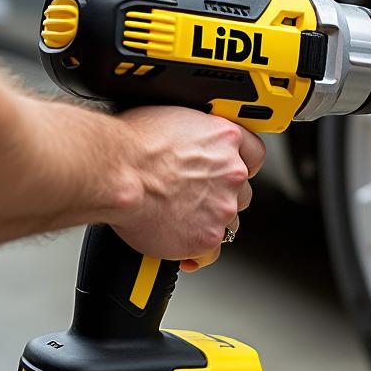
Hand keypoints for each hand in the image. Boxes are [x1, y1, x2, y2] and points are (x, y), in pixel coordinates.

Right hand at [108, 107, 264, 270]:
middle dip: (220, 196)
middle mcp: (231, 172)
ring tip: (181, 220)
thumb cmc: (131, 145)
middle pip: (241, 191)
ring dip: (209, 222)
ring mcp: (222, 206)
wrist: (115, 172)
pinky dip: (197, 252)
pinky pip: (211, 252)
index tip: (233, 170)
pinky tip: (181, 246)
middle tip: (193, 198)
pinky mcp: (206, 237)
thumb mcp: (171, 119)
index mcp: (225, 138)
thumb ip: (193, 134)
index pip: (255, 153)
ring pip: (228, 222)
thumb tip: (186, 140)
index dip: (242, 164)